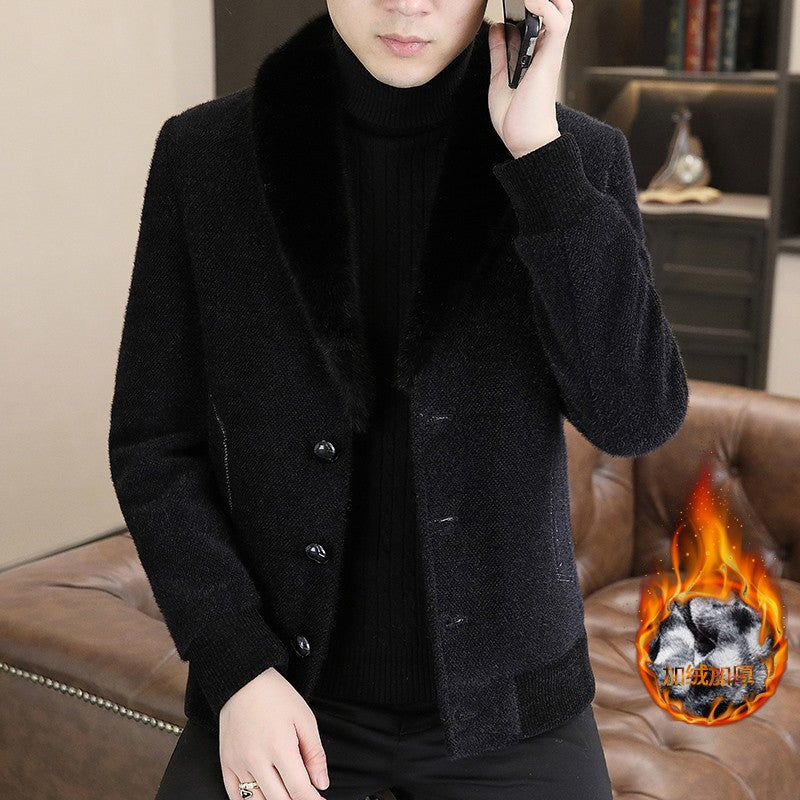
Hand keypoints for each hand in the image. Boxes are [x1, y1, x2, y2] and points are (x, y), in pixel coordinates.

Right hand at [219, 666, 329, 799]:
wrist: (244, 681)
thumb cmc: (276, 697)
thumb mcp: (305, 719)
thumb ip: (315, 754)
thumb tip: (321, 784)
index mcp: (280, 746)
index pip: (299, 790)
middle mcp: (257, 759)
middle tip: (304, 795)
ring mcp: (238, 764)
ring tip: (286, 792)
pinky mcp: (226, 764)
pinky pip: (235, 797)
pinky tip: (263, 797)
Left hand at [487, 0, 573, 157]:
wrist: (524, 140)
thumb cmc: (515, 116)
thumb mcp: (499, 77)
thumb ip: (499, 52)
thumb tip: (497, 27)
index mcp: (535, 52)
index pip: (541, 14)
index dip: (531, 3)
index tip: (510, 1)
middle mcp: (546, 49)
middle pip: (557, 7)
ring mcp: (550, 52)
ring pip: (562, 8)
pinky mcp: (550, 58)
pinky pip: (557, 22)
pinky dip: (544, 6)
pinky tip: (529, 2)